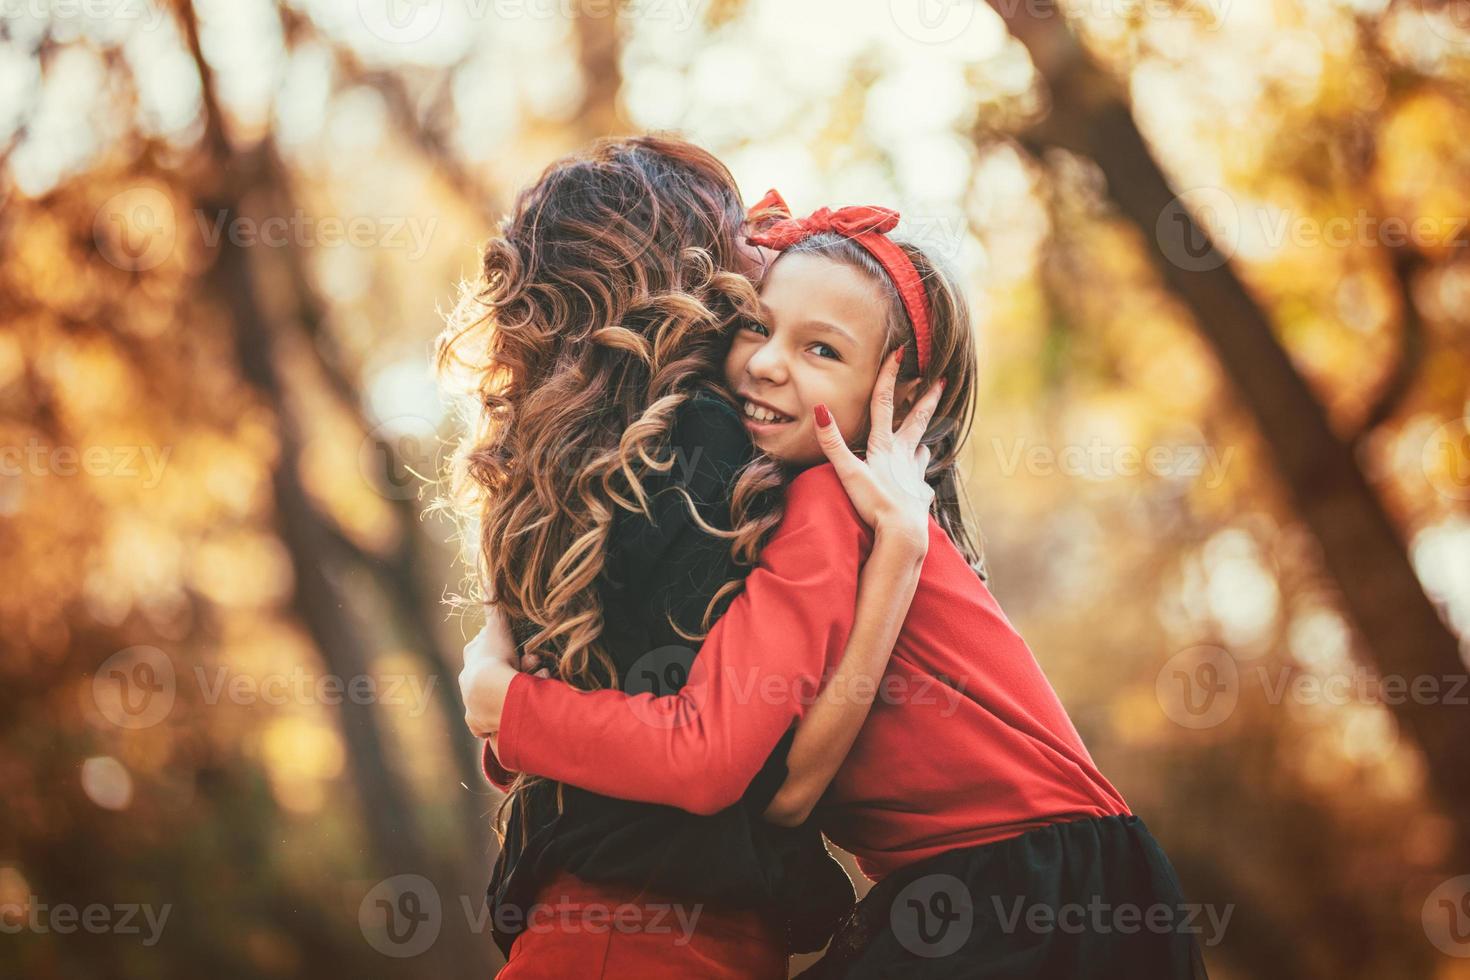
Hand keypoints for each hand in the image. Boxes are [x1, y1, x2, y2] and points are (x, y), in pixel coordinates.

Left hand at [459, 605, 548, 738]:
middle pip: (494, 674)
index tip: (525, 654)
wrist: (489, 692)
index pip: (487, 650)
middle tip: (535, 668)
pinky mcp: (477, 723)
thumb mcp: (497, 626)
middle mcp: (468, 681)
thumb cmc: (495, 657)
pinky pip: (489, 722)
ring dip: (516, 693)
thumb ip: (494, 605)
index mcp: (472, 657)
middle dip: (516, 671)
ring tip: (536, 686)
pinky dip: (502, 719)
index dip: (507, 650)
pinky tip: (516, 713)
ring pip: (495, 697)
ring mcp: (472, 703)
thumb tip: (489, 578)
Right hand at [813, 349, 943, 552]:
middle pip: (917, 420)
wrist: (902, 533)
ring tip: (926, 438)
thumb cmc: (874, 503)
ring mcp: (914, 476)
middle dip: (927, 398)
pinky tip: (918, 487)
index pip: (885, 403)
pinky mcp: (919, 496)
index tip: (902, 351)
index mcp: (884, 447)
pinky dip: (919, 481)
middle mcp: (903, 456)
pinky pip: (921, 484)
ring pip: (921, 452)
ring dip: (922, 441)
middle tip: (941, 381)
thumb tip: (820, 409)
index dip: (890, 376)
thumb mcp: (848, 472)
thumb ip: (832, 442)